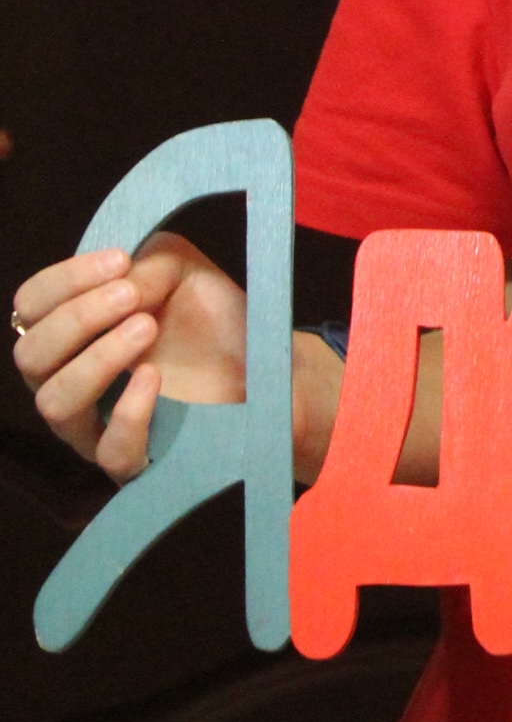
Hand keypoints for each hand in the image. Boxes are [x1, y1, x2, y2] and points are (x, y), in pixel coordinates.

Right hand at [10, 235, 343, 486]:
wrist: (270, 364)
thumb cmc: (212, 317)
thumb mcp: (179, 270)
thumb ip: (143, 266)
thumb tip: (120, 285)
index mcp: (72, 329)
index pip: (31, 306)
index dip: (63, 281)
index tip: (119, 261)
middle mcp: (69, 378)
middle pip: (31, 355)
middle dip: (77, 318)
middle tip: (128, 296)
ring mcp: (96, 425)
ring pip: (56, 403)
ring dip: (97, 359)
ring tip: (146, 328)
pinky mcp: (134, 460)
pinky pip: (110, 450)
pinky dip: (129, 412)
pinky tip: (154, 378)